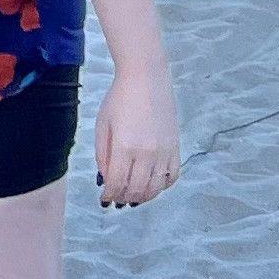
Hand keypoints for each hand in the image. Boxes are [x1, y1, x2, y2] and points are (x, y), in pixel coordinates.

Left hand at [93, 61, 180, 207]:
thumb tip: (106, 179)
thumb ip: (103, 155)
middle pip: (137, 189)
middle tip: (117, 200)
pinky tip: (153, 184)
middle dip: (125, 198)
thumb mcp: (102, 125)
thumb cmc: (119, 99)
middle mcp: (147, 152)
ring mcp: (164, 151)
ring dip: (144, 196)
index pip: (117, 183)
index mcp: (125, 146)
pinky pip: (173, 175)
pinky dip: (163, 185)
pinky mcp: (176, 147)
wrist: (146, 78)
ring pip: (156, 187)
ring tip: (133, 196)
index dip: (110, 195)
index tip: (105, 200)